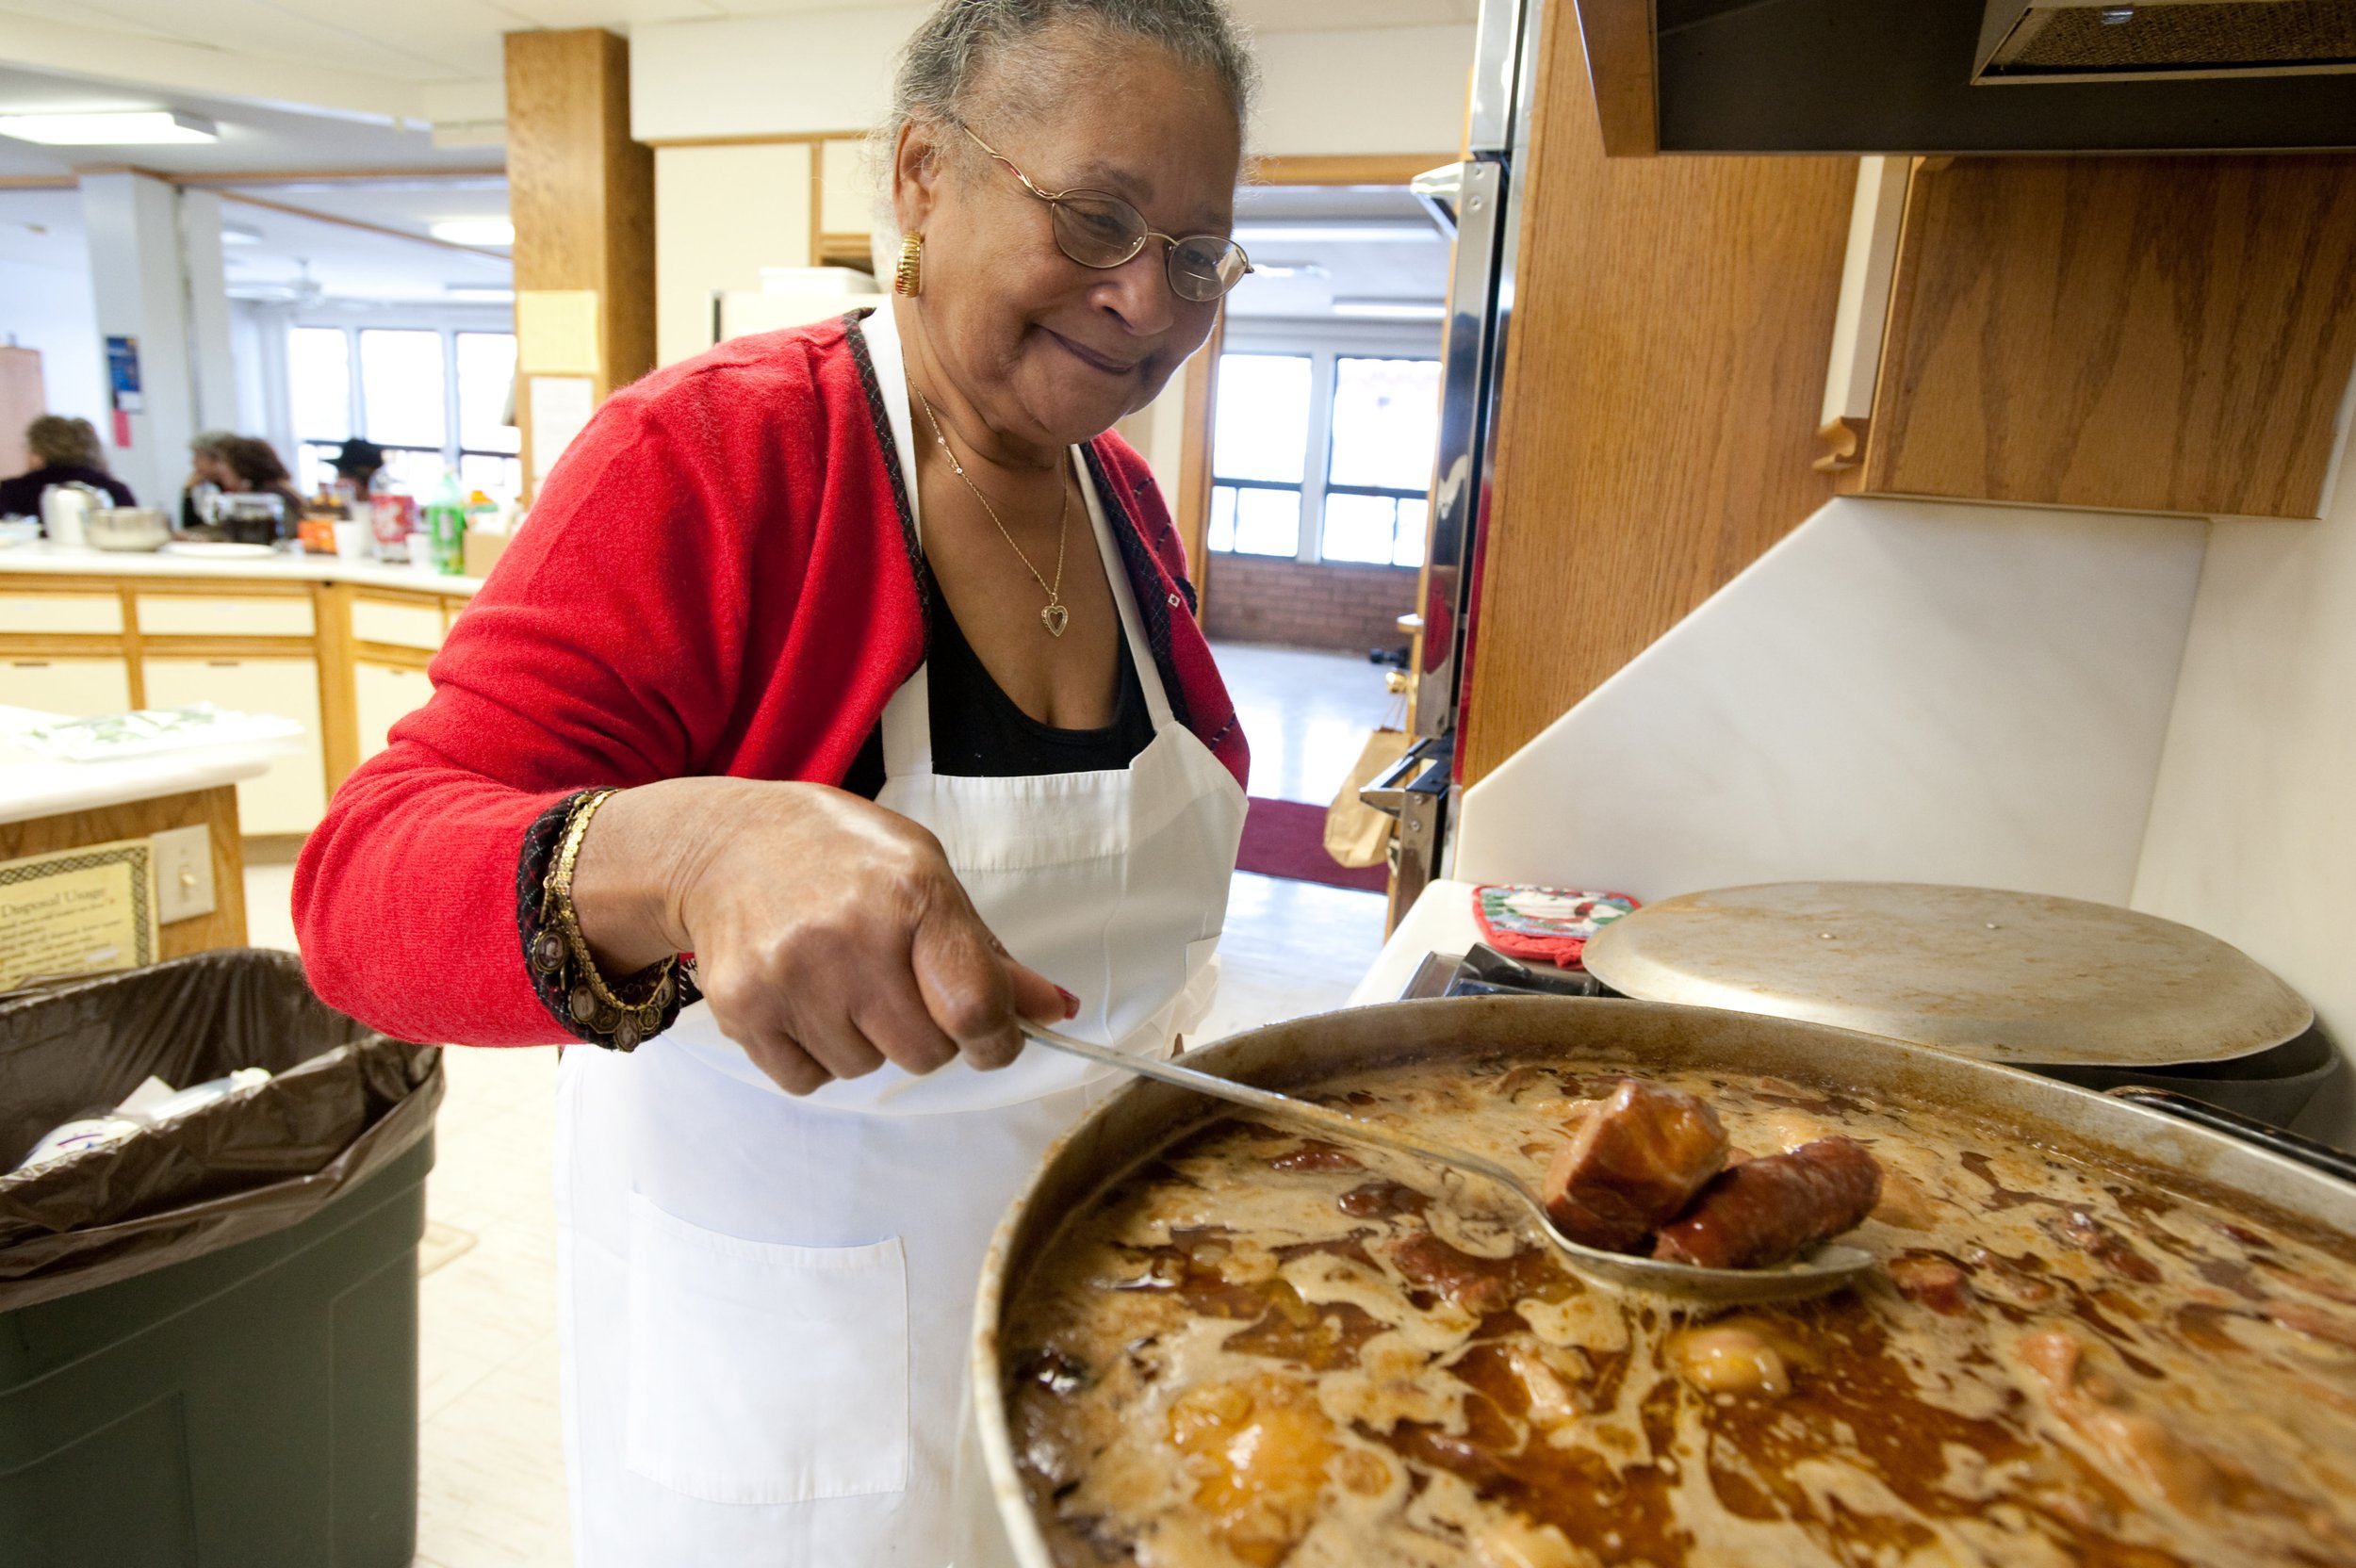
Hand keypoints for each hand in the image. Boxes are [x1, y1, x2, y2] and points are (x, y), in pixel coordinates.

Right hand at [568, 778, 1073, 1094]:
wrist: (724, 845)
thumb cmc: (840, 855)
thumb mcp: (926, 874)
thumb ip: (989, 952)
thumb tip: (1057, 1011)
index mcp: (912, 895)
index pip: (976, 1008)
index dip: (997, 1040)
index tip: (993, 1038)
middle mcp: (851, 937)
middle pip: (926, 1053)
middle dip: (927, 1033)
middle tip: (897, 985)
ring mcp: (792, 977)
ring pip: (866, 1068)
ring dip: (866, 1041)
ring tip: (839, 978)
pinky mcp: (745, 1010)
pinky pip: (808, 1079)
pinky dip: (815, 1055)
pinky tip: (804, 998)